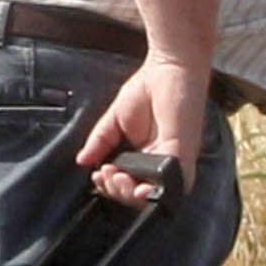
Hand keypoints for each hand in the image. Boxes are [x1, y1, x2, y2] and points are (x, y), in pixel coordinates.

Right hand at [78, 56, 213, 206]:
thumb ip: (99, 142)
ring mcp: (174, 161)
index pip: (126, 183)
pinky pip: (172, 184)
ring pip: (155, 196)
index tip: (97, 174)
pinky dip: (154, 191)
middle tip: (105, 173)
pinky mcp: (183, 155)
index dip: (110, 186)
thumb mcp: (114, 120)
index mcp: (145, 156)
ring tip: (116, 176)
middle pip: (138, 195)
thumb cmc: (147, 89)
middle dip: (117, 191)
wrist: (168, 68)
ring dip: (131, 195)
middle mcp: (160, 163)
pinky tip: (136, 184)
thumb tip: (81, 161)